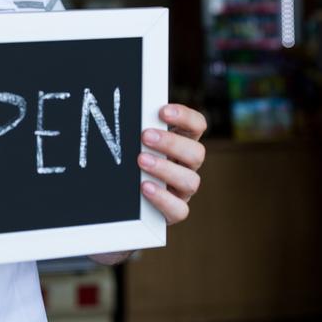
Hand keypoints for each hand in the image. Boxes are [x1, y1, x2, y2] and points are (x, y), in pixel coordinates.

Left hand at [137, 104, 206, 224]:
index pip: (197, 125)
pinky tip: (145, 187)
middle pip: (197, 153)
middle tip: (145, 136)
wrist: (125, 199)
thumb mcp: (135, 141)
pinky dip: (163, 198)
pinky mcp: (175, 210)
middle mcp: (187, 165)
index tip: (162, 112)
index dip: (185, 117)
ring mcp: (183, 189)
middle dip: (171, 143)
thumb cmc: (131, 159)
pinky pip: (179, 209)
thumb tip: (123, 112)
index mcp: (182, 142)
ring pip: (191, 181)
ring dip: (165, 169)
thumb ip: (138, 128)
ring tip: (141, 161)